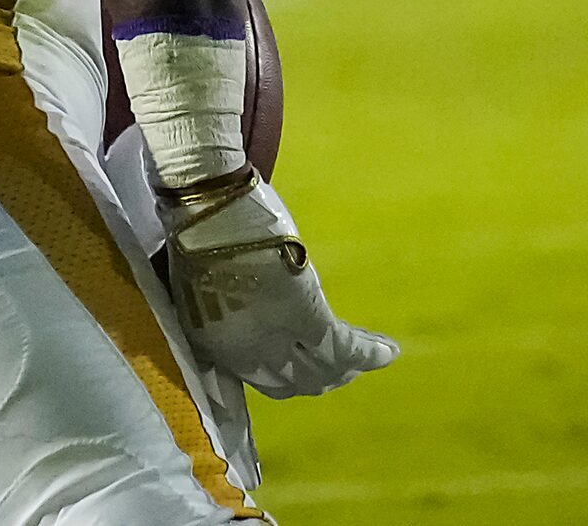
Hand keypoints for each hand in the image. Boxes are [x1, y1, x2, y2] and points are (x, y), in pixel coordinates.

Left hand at [159, 169, 396, 398]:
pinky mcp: (304, 316)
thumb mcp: (209, 278)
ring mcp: (274, 338)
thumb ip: (227, 299)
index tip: (305, 364)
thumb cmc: (199, 227)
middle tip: (346, 367)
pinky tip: (387, 350)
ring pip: (321, 369)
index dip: (286, 374)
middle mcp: (244, 352)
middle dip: (322, 376)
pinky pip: (342, 346)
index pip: (258, 376)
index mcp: (212, 341)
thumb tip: (246, 297)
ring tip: (375, 353)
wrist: (204, 206)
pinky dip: (367, 352)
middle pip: (293, 381)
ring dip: (350, 365)